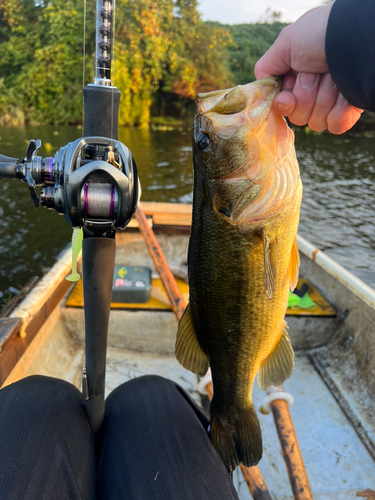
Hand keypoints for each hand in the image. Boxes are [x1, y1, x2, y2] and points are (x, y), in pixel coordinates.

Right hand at [254, 3, 362, 133]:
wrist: (355, 38)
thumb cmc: (321, 33)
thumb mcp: (287, 42)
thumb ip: (267, 67)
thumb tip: (258, 90)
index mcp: (298, 78)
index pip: (283, 106)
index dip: (285, 102)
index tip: (289, 93)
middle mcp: (314, 91)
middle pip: (298, 117)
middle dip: (306, 95)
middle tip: (317, 72)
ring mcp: (332, 102)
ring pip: (315, 123)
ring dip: (324, 99)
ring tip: (335, 76)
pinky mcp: (349, 110)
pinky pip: (335, 127)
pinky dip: (339, 113)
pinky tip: (346, 94)